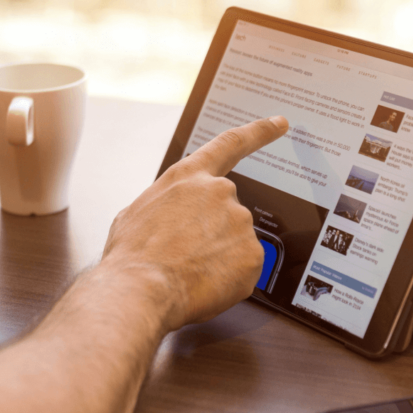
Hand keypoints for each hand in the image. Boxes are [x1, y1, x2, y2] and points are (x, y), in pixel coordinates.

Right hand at [101, 116, 288, 331]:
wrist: (141, 288)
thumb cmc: (133, 254)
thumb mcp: (136, 212)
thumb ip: (166, 205)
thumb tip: (171, 218)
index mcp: (189, 177)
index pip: (230, 144)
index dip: (259, 132)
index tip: (279, 124)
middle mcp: (220, 192)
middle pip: (227, 212)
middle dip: (211, 233)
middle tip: (185, 255)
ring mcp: (240, 222)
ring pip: (236, 242)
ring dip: (218, 256)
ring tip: (187, 270)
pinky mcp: (253, 254)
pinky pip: (245, 267)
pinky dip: (228, 277)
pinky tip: (203, 282)